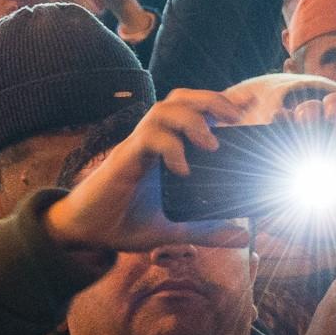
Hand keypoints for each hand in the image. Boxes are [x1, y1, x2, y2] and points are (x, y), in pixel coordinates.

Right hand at [44, 92, 253, 254]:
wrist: (87, 232)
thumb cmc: (125, 221)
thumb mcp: (174, 228)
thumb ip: (206, 230)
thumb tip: (243, 235)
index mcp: (166, 148)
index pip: (193, 111)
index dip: (219, 102)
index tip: (248, 106)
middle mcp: (152, 140)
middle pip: (180, 98)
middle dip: (210, 100)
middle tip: (235, 118)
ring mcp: (137, 146)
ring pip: (164, 110)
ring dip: (193, 120)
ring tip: (212, 144)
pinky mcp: (124, 158)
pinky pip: (148, 138)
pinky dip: (170, 147)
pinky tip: (182, 170)